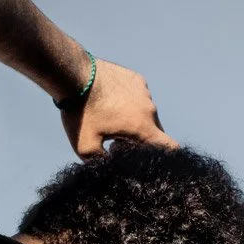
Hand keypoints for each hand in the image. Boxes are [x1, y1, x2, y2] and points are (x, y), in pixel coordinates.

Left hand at [63, 60, 177, 156]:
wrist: (73, 75)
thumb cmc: (79, 113)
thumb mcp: (85, 147)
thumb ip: (102, 162)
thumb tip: (112, 168)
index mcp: (142, 127)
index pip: (170, 147)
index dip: (167, 157)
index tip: (156, 160)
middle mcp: (149, 108)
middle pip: (155, 131)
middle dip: (141, 141)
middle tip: (116, 143)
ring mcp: (144, 91)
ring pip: (146, 114)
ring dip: (135, 121)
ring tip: (110, 121)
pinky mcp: (137, 79)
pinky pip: (139, 97)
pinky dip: (130, 104)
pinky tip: (110, 103)